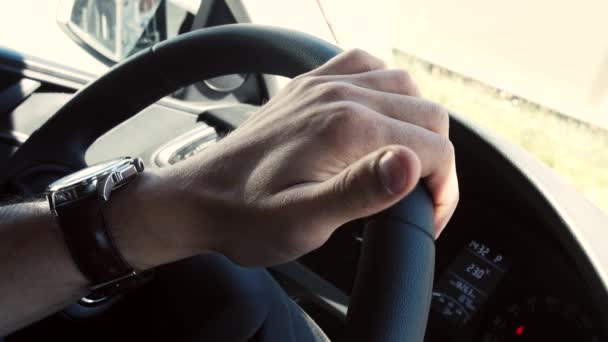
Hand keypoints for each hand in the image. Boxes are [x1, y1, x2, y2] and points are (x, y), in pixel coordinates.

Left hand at [112, 49, 458, 267]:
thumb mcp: (304, 220)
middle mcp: (340, 94)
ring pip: (405, 87)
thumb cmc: (247, 216)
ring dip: (416, 124)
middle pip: (428, 114)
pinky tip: (377, 117)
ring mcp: (324, 84)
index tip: (430, 216)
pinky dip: (386, 91)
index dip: (444, 189)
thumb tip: (410, 164)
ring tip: (402, 162)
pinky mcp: (310, 85)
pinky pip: (366, 66)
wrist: (200, 198)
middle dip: (436, 159)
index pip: (434, 148)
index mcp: (347, 128)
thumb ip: (361, 191)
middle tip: (419, 197)